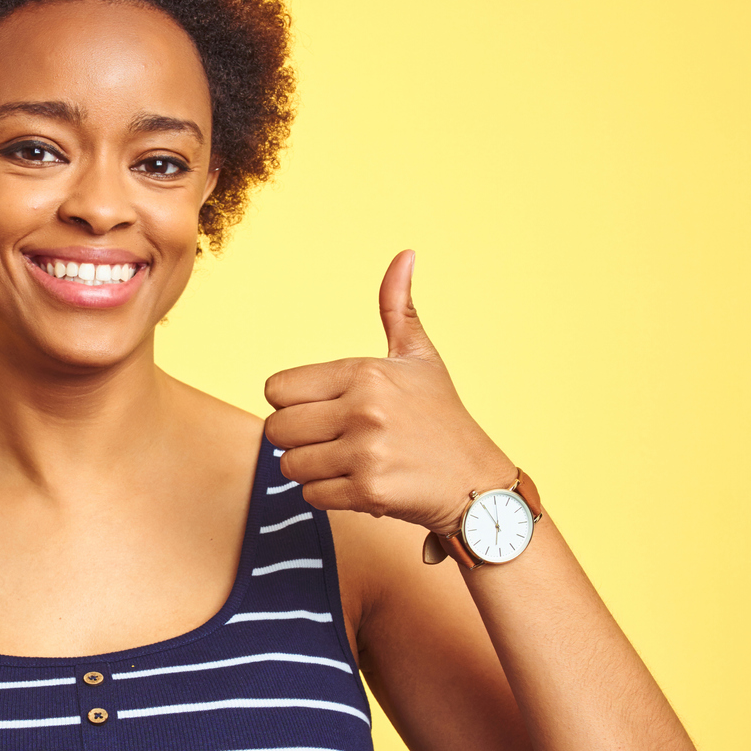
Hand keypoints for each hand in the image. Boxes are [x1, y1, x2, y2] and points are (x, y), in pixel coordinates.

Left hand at [263, 250, 514, 535]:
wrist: (475, 483)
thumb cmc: (443, 419)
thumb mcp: (421, 359)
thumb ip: (398, 310)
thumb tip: (404, 254)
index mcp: (365, 372)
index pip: (277, 389)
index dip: (291, 403)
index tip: (320, 410)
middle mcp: (363, 408)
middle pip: (276, 429)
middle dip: (295, 439)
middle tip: (330, 441)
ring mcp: (365, 452)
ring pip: (290, 465)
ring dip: (311, 469)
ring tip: (347, 462)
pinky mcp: (368, 491)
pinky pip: (311, 496)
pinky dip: (328, 495)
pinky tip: (360, 484)